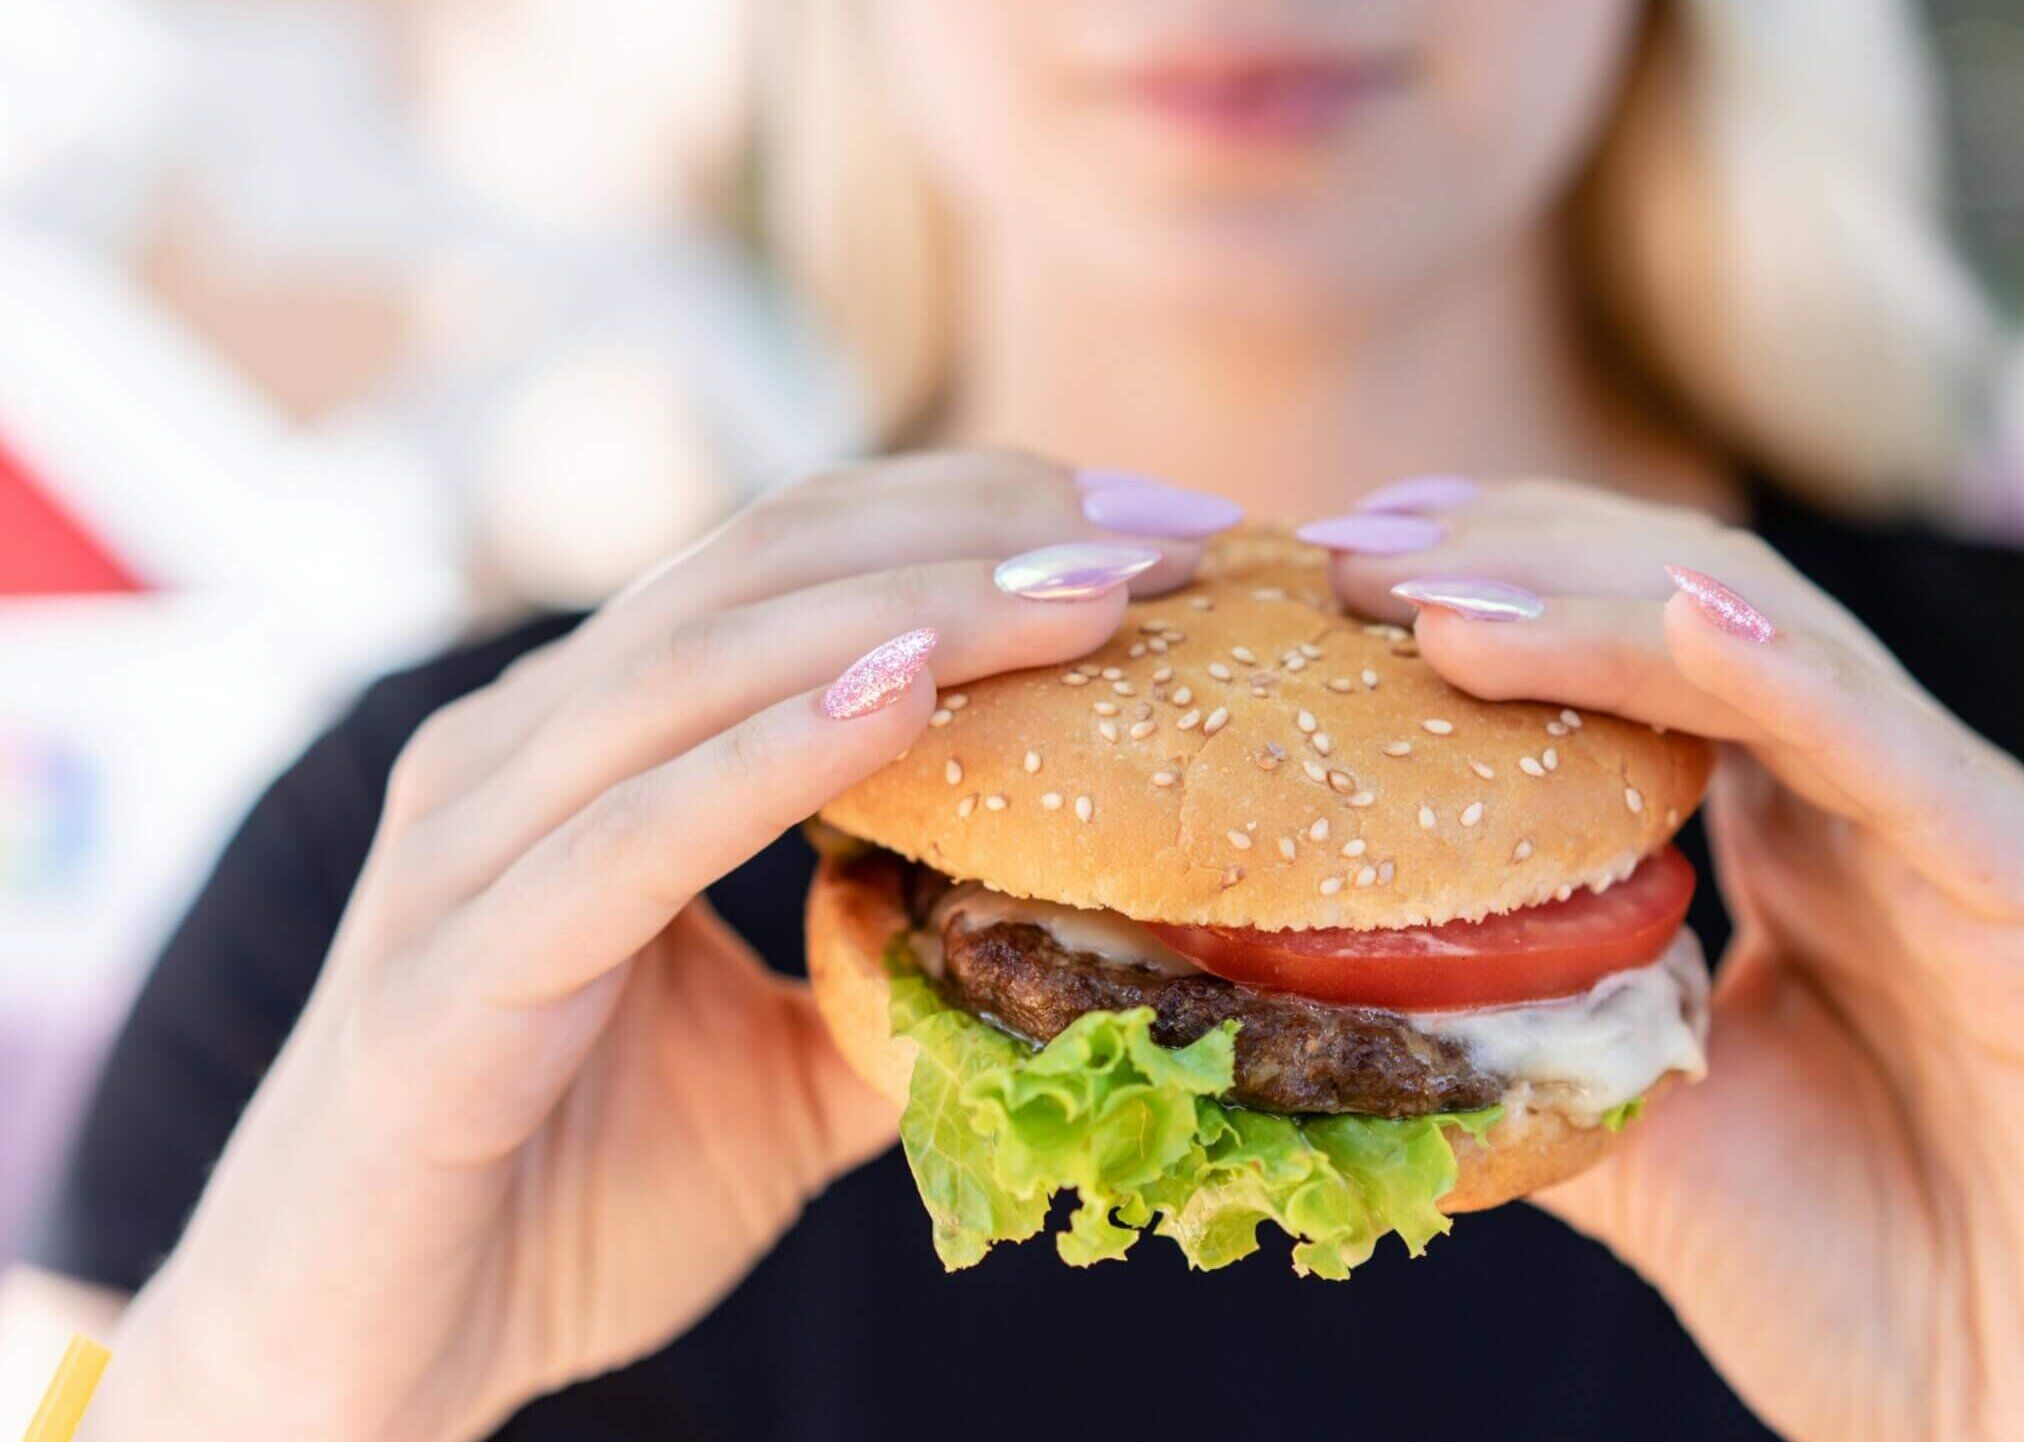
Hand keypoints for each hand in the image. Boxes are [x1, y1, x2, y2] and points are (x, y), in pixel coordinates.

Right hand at [85, 453, 1226, 1441]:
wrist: (359, 1364)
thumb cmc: (561, 1200)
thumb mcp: (785, 1075)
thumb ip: (898, 985)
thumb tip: (1073, 943)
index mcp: (590, 744)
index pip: (793, 558)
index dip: (974, 515)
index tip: (1156, 522)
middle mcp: (517, 752)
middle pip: (761, 567)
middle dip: (978, 533)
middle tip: (1165, 534)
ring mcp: (467, 848)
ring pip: (701, 665)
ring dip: (916, 612)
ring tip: (1086, 595)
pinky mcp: (448, 976)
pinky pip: (627, 835)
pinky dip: (772, 753)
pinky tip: (905, 696)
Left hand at [1307, 480, 2023, 1441]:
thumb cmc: (1873, 1299)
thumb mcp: (1650, 1146)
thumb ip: (1537, 1046)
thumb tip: (1340, 995)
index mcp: (1799, 844)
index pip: (1637, 656)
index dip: (1498, 592)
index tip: (1337, 575)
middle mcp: (1887, 810)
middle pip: (1698, 611)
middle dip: (1524, 559)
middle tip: (1356, 552)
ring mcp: (1981, 848)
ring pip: (1790, 657)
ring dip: (1608, 604)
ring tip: (1448, 591)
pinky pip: (1917, 770)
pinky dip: (1795, 683)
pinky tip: (1681, 625)